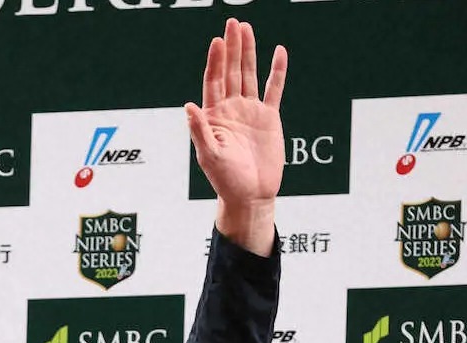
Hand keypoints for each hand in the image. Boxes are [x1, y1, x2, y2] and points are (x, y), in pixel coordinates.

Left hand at [186, 19, 287, 255]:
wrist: (251, 194)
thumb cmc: (226, 180)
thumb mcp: (209, 156)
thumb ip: (200, 130)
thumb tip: (189, 106)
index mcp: (214, 116)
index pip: (213, 82)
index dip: (215, 61)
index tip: (217, 41)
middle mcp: (231, 109)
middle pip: (231, 72)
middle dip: (231, 48)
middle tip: (232, 23)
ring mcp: (250, 112)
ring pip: (249, 75)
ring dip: (249, 53)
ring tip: (247, 29)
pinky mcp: (269, 118)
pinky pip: (274, 90)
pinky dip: (276, 72)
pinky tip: (278, 53)